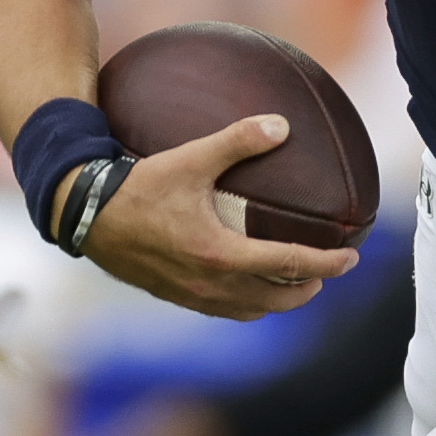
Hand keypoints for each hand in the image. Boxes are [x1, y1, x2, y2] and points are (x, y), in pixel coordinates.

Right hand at [76, 113, 355, 319]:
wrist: (83, 215)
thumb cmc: (137, 186)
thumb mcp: (189, 158)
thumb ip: (237, 140)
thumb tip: (281, 125)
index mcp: (222, 255)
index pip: (291, 265)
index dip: (329, 264)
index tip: (352, 257)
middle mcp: (212, 284)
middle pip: (279, 299)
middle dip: (309, 288)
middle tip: (327, 272)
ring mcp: (194, 295)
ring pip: (252, 310)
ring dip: (279, 300)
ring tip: (294, 281)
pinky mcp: (176, 296)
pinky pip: (225, 310)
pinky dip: (248, 302)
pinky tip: (246, 283)